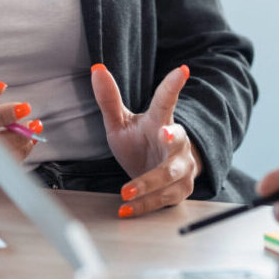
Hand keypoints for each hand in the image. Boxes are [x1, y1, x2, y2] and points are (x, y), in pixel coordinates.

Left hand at [90, 62, 200, 217]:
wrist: (158, 172)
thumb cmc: (140, 142)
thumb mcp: (121, 122)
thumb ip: (110, 99)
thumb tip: (96, 69)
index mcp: (160, 120)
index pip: (166, 101)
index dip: (173, 85)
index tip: (182, 70)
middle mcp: (177, 143)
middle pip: (177, 140)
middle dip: (173, 138)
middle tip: (165, 133)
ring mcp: (182, 167)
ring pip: (169, 174)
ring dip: (148, 184)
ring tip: (126, 192)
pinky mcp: (181, 190)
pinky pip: (164, 199)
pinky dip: (145, 205)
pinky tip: (127, 209)